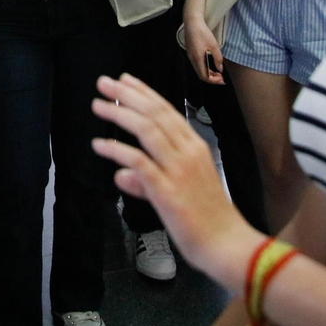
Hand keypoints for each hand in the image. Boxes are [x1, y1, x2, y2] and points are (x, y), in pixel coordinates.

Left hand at [92, 73, 259, 286]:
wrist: (227, 245)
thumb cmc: (207, 219)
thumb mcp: (179, 191)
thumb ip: (147, 181)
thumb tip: (121, 175)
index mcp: (195, 147)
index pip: (167, 111)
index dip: (144, 93)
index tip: (125, 80)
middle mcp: (188, 152)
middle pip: (154, 114)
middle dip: (127, 95)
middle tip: (104, 82)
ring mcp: (178, 170)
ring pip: (147, 130)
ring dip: (119, 114)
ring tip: (97, 105)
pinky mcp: (168, 190)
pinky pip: (139, 162)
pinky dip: (118, 150)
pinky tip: (100, 146)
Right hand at [183, 5, 223, 84]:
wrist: (192, 22)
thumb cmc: (203, 33)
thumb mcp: (214, 45)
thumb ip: (218, 58)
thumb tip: (220, 69)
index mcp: (197, 59)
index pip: (204, 76)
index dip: (213, 80)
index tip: (221, 80)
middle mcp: (192, 59)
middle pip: (200, 75)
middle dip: (211, 78)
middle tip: (221, 78)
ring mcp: (190, 56)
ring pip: (198, 70)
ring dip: (208, 73)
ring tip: (217, 73)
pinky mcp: (190, 52)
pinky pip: (197, 65)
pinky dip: (204, 68)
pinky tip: (210, 65)